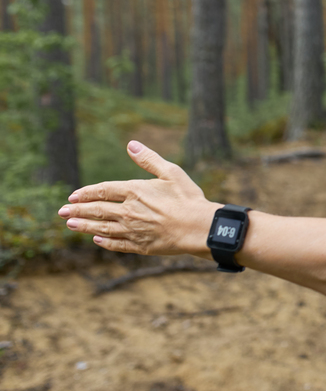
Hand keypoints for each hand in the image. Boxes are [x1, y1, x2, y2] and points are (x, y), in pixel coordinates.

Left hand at [57, 141, 218, 256]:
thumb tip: (131, 144)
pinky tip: (96, 240)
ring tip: (70, 226)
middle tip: (62, 212)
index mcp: (135, 191)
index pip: (103, 190)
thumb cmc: (188, 198)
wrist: (199, 227)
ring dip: (84, 226)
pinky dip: (104, 242)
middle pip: (97, 210)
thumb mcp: (171, 172)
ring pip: (102, 228)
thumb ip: (148, 159)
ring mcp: (133, 230)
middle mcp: (129, 211)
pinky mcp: (140, 246)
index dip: (86, 193)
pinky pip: (117, 244)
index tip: (73, 196)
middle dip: (77, 211)